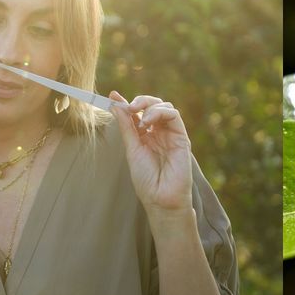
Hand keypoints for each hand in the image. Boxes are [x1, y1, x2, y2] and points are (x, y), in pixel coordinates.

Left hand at [108, 91, 192, 212]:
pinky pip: (174, 115)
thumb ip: (127, 126)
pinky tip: (149, 121)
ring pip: (165, 106)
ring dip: (150, 106)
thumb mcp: (132, 149)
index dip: (126, 104)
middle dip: (140, 101)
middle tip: (129, 107)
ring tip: (140, 118)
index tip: (112, 96)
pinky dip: (160, 112)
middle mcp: (159, 133)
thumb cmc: (146, 180)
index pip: (137, 114)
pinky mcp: (182, 137)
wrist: (160, 198)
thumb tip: (116, 105)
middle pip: (153, 105)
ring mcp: (171, 134)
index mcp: (146, 137)